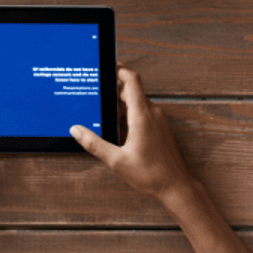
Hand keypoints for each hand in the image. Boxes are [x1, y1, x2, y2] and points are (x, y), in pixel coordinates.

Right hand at [73, 65, 195, 199]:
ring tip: (103, 118)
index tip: (106, 66)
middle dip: (113, 92)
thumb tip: (77, 131)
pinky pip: (142, 114)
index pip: (131, 80)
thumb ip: (95, 144)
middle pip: (131, 91)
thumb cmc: (151, 174)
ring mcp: (157, 120)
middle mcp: (152, 113)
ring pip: (136, 103)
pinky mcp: (159, 128)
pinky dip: (128, 117)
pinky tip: (117, 132)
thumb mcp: (117, 161)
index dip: (119, 69)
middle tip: (96, 97)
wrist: (175, 186)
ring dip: (120, 107)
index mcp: (142, 116)